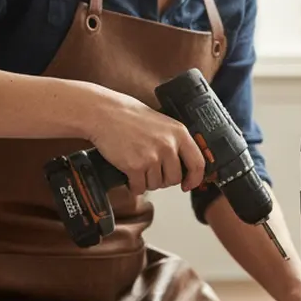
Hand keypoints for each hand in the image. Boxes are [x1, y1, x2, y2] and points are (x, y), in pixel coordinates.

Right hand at [86, 89, 206, 195]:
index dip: (194, 179)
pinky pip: (139, 187)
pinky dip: (133, 185)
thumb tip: (183, 164)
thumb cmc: (129, 116)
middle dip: (163, 180)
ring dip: (146, 181)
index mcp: (179, 133)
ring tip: (138, 168)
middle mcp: (168, 145)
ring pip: (156, 185)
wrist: (103, 113)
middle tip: (151, 172)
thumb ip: (174, 141)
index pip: (198, 164)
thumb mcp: (162, 123)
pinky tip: (129, 176)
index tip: (188, 184)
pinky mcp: (135, 166)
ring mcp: (152, 156)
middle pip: (174, 179)